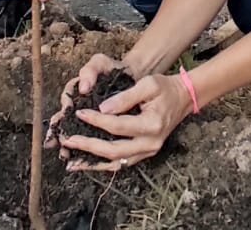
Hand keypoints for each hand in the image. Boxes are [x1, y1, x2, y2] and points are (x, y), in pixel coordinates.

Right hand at [44, 53, 128, 147]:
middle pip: (66, 121)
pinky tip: (83, 160)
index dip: (64, 108)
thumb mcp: (100, 63)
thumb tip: (84, 88)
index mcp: (76, 92)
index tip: (64, 115)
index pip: (66, 100)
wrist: (132, 75)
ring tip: (66, 155)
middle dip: (59, 132)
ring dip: (70, 144)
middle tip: (55, 143)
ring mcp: (90, 118)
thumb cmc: (113, 68)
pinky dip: (87, 149)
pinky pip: (93, 139)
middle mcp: (80, 106)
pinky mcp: (102, 127)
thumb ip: (90, 70)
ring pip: (77, 132)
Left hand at [57, 74, 191, 171]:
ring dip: (92, 163)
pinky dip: (102, 165)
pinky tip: (86, 164)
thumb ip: (125, 97)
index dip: (96, 120)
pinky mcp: (144, 154)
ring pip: (116, 163)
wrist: (183, 98)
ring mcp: (148, 152)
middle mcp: (150, 143)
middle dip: (88, 146)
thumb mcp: (147, 84)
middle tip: (67, 140)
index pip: (117, 126)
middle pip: (114, 150)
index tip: (79, 113)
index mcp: (152, 125)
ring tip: (70, 161)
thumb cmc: (164, 88)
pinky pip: (120, 163)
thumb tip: (102, 109)